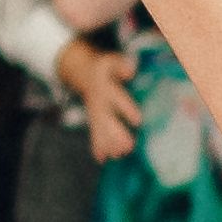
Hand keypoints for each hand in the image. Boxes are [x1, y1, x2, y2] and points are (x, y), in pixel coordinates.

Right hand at [61, 37, 141, 158]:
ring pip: (100, 129)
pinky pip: (94, 134)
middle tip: (129, 147)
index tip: (138, 121)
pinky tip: (102, 159)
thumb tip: (130, 70)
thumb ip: (120, 65)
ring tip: (118, 156)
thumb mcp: (111, 61)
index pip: (117, 98)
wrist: (84, 74)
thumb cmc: (105, 68)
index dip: (126, 108)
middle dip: (116, 133)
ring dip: (108, 144)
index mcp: (105, 87)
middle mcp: (98, 102)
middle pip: (107, 118)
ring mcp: (95, 112)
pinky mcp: (93, 120)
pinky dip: (97, 147)